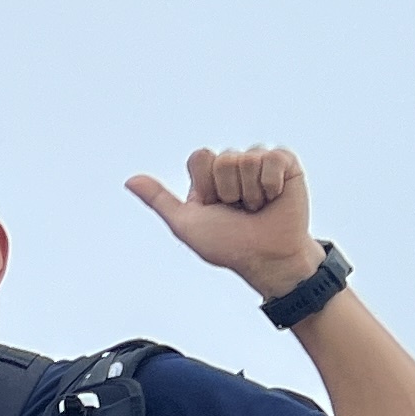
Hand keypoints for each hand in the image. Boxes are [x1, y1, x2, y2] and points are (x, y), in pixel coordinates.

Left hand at [127, 147, 321, 299]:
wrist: (266, 258)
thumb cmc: (228, 245)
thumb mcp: (186, 225)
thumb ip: (159, 200)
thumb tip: (129, 180)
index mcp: (207, 176)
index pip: (200, 157)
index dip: (206, 185)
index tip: (213, 206)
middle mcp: (232, 165)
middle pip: (223, 158)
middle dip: (229, 191)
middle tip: (239, 210)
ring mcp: (258, 162)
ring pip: (246, 158)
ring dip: (251, 192)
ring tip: (257, 208)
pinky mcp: (285, 163)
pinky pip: (271, 157)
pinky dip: (271, 185)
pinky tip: (274, 198)